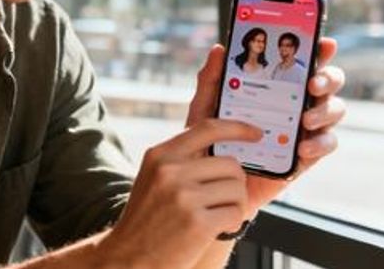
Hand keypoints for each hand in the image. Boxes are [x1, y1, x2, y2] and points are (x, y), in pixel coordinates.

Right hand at [98, 120, 261, 268]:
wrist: (129, 256)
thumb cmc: (147, 218)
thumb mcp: (154, 178)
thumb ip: (181, 159)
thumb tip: (224, 145)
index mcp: (160, 155)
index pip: (207, 129)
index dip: (237, 128)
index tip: (255, 132)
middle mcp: (170, 171)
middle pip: (230, 164)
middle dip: (233, 183)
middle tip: (219, 199)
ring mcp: (183, 197)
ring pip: (237, 188)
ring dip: (234, 204)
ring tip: (213, 214)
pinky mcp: (197, 223)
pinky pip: (236, 212)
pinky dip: (232, 221)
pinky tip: (215, 227)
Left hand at [186, 38, 345, 215]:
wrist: (211, 184)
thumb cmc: (210, 140)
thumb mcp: (205, 108)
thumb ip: (210, 80)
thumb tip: (219, 48)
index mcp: (275, 87)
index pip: (302, 62)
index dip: (319, 50)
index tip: (325, 43)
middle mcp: (295, 103)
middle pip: (327, 83)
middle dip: (328, 78)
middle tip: (312, 83)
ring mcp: (304, 129)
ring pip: (333, 111)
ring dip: (325, 111)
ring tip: (306, 119)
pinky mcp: (305, 157)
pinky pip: (326, 145)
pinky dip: (320, 144)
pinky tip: (303, 147)